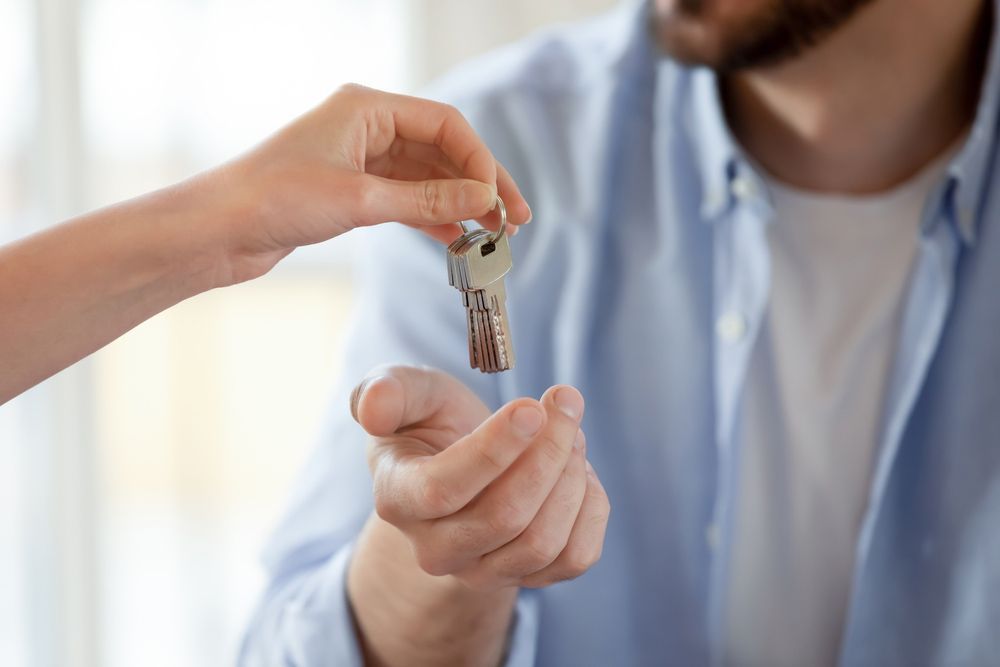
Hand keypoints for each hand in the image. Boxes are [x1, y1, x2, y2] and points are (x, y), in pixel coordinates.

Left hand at [195, 84, 530, 285]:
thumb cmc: (272, 199)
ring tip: (491, 234)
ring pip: (427, 176)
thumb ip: (426, 198)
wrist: (216, 231)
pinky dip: (432, 217)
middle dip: (478, 184)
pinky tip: (457, 239)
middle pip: (441, 150)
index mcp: (366, 107)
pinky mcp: (351, 189)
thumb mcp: (359, 199)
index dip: (480, 162)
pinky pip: (406, 198)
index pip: (444, 125)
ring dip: (458, 204)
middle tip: (513, 220)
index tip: (501, 199)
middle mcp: (366, 126)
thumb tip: (484, 199)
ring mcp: (360, 158)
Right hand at [346, 365, 609, 665]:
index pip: (444, 489)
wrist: (457, 468)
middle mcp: (436, 548)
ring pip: (542, 542)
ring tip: (572, 432)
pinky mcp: (527, 577)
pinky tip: (579, 471)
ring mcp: (482, 570)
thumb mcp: (410, 394)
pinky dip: (591, 508)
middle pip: (504, 518)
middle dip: (548, 453)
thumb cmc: (432, 423)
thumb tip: (373, 406)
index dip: (494, 450)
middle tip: (565, 402)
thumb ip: (388, 390)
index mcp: (398, 498)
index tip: (532, 408)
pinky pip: (575, 558)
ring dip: (572, 477)